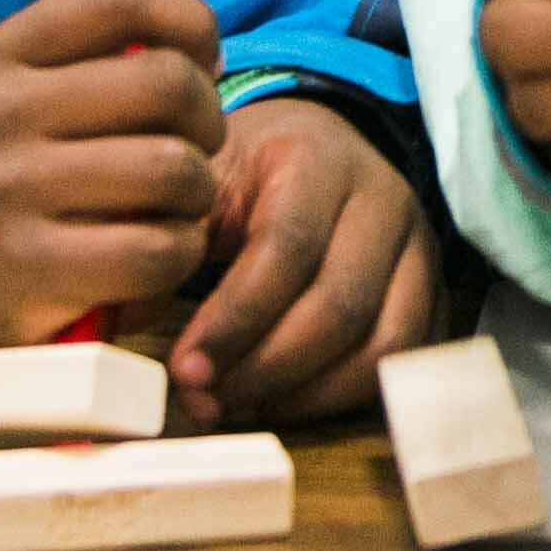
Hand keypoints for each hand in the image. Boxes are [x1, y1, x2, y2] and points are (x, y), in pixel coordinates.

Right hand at [0, 0, 224, 354]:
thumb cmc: (9, 169)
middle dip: (208, 118)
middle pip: (166, 84)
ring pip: (173, 168)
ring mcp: (9, 191)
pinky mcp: (31, 268)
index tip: (206, 62)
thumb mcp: (22, 81)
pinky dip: (179, 252)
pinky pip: (157, 248)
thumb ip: (86, 11)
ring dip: (198, 193)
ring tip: (178, 202)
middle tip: (198, 146)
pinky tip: (159, 251)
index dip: (192, 21)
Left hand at [174, 97, 438, 422]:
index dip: (235, 320)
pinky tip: (283, 403)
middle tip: (205, 401)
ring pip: (383, 344)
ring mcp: (420, 250)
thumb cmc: (248, 171)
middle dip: (266, 369)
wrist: (317, 144)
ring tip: (239, 406)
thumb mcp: (201, 181)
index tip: (184, 370)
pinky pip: (402, 363)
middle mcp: (384, 201)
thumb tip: (117, 316)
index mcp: (318, 160)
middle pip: (341, 306)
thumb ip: (164, 238)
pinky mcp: (433, 292)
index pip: (286, 248)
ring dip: (306, 394)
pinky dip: (343, 396)